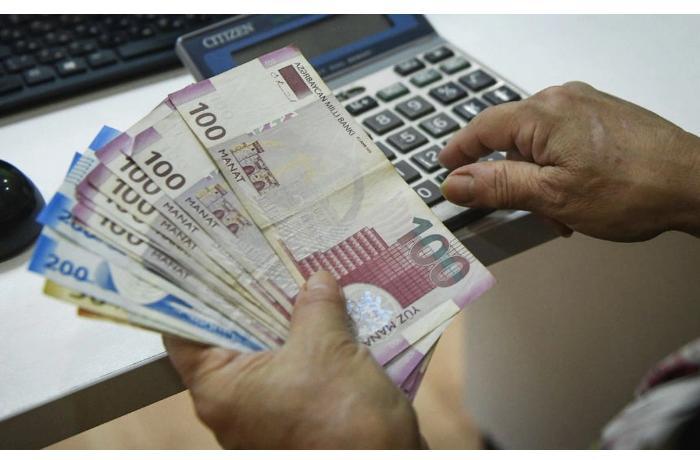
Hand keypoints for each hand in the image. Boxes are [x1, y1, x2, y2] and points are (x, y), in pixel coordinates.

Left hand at [164, 271, 421, 448]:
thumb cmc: (342, 415)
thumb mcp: (327, 349)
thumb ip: (315, 307)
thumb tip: (316, 279)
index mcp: (220, 389)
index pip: (186, 334)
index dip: (195, 295)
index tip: (209, 260)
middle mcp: (234, 405)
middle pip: (231, 339)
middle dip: (254, 300)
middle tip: (266, 259)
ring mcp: (267, 414)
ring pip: (269, 354)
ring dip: (288, 320)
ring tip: (303, 279)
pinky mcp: (298, 417)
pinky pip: (295, 371)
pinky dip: (309, 344)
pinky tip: (329, 314)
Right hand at [439, 82, 699, 241]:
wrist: (695, 184)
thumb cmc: (629, 191)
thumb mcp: (551, 196)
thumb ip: (497, 186)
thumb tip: (454, 182)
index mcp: (542, 113)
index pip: (483, 127)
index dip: (459, 149)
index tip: (442, 165)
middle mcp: (562, 99)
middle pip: (512, 137)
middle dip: (512, 176)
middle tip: (525, 212)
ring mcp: (586, 104)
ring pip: (539, 142)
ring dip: (539, 177)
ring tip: (561, 213)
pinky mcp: (604, 115)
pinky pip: (564, 139)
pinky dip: (559, 167)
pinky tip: (577, 195)